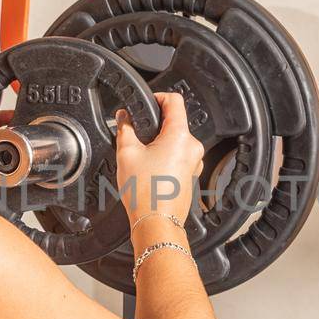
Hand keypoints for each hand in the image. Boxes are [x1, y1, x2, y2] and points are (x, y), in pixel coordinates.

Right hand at [114, 92, 204, 224]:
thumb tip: (123, 117)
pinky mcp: (191, 175)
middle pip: (175, 122)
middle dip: (155, 125)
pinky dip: (164, 157)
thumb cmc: (145, 193)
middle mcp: (192, 148)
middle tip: (136, 134)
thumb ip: (125, 128)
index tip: (146, 103)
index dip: (158, 97)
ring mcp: (194, 163)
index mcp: (180, 136)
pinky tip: (149, 169)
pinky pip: (178, 156)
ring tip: (141, 156)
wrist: (156, 222)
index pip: (175, 101)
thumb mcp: (126, 153)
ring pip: (175, 141)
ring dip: (159, 142)